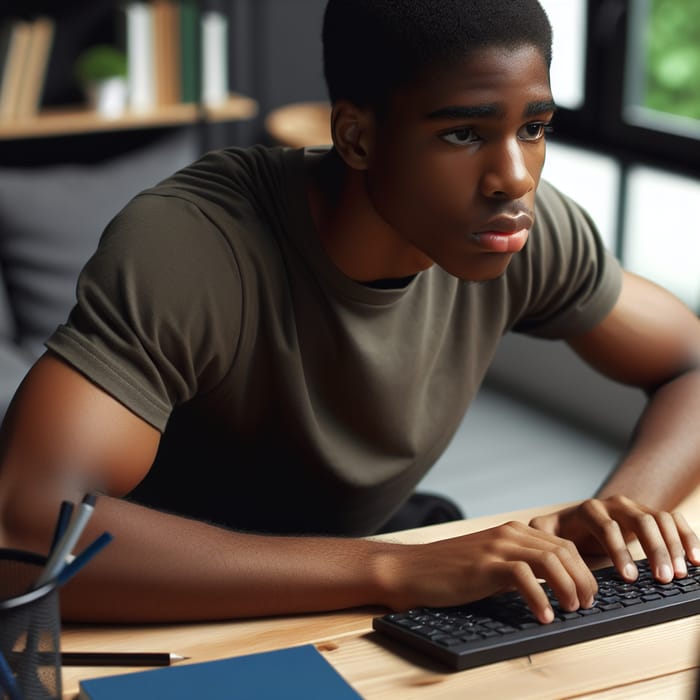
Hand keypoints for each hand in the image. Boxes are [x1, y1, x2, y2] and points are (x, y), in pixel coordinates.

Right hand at [383, 520, 597, 623]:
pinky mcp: (484, 565)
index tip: (589, 594)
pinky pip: (524, 577)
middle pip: (563, 551)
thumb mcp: (490, 564)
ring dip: (568, 587)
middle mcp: (509, 534)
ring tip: (572, 610)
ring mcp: (496, 547)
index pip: (562, 544)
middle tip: (587, 605)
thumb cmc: (449, 572)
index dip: (582, 570)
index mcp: (513, 532)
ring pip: (550, 560)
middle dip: (583, 579)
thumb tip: (550, 588)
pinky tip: (544, 617)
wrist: (412, 570)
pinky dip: (540, 598)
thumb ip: (517, 567)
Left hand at [529, 495, 699, 582]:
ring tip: (679, 574)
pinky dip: (687, 537)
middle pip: (640, 520)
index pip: (607, 526)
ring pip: (660, 519)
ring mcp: (635, 508)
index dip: (619, 551)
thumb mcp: (546, 534)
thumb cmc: (562, 532)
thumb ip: (539, 539)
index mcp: (588, 509)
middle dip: (653, 550)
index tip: (630, 577)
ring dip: (672, 546)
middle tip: (663, 579)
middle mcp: (614, 504)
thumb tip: (533, 553)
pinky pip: (674, 520)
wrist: (581, 518)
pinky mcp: (651, 515)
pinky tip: (696, 559)